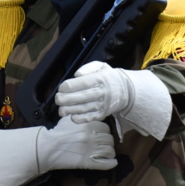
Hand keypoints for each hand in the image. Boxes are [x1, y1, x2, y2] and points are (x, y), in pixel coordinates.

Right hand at [36, 116, 116, 173]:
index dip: (104, 132)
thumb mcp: (70, 118)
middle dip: (107, 143)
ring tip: (105, 154)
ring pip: (110, 151)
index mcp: (89, 124)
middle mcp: (92, 136)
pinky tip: (111, 162)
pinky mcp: (88, 163)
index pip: (106, 128)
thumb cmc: (57, 132)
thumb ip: (82, 116)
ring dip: (109, 153)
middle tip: (102, 145)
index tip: (100, 135)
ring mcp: (91, 150)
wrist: (47, 147)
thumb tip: (91, 116)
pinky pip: (107, 164)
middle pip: (109, 140)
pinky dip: (111, 163)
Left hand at [56, 61, 171, 139]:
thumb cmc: (109, 77)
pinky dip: (81, 119)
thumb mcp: (101, 66)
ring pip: (85, 108)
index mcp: (101, 79)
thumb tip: (77, 74)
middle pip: (82, 97)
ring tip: (60, 110)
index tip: (61, 88)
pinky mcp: (103, 114)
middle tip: (57, 99)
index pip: (84, 83)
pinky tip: (72, 117)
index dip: (70, 86)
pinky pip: (91, 117)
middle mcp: (102, 92)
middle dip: (67, 99)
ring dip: (71, 110)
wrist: (127, 91)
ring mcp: (103, 104)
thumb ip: (88, 68)